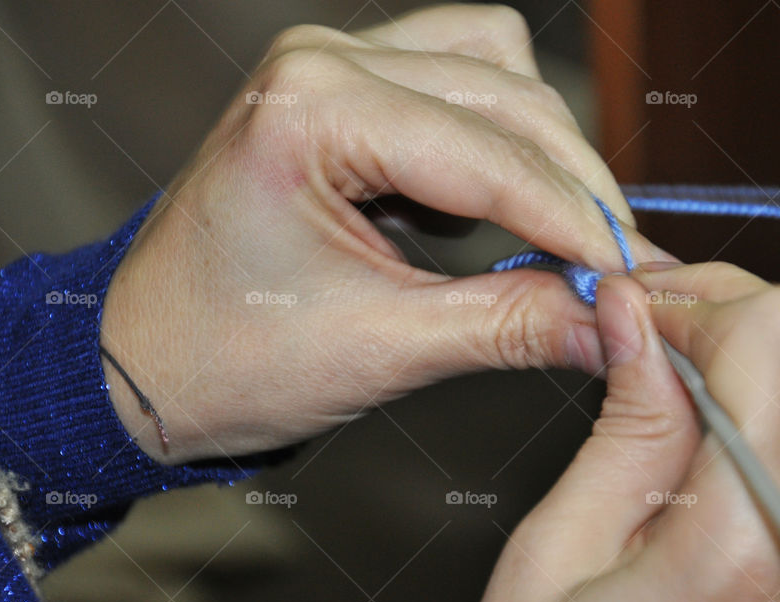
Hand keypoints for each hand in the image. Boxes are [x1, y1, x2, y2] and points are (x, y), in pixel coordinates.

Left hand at [99, 4, 669, 463]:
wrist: (143, 361)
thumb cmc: (224, 357)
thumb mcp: (381, 348)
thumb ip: (510, 323)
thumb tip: (610, 319)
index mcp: (313, 110)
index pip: (491, 155)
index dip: (578, 220)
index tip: (636, 273)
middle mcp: (321, 62)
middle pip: (507, 96)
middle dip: (571, 185)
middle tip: (613, 264)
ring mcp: (329, 64)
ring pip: (491, 68)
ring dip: (539, 148)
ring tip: (561, 232)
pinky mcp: (341, 88)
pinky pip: (455, 77)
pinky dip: (497, 134)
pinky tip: (499, 198)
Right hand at [467, 262, 779, 601]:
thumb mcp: (555, 554)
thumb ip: (623, 424)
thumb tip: (636, 313)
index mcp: (741, 552)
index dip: (701, 301)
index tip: (635, 312)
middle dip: (731, 318)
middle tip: (646, 333)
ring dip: (747, 369)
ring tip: (658, 387)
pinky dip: (761, 429)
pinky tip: (691, 448)